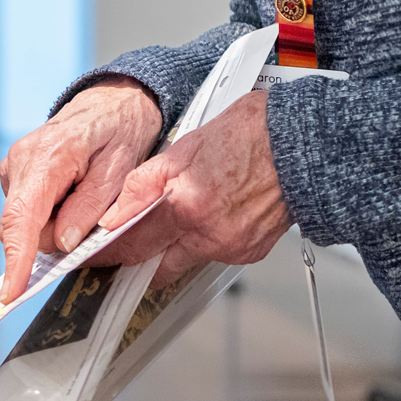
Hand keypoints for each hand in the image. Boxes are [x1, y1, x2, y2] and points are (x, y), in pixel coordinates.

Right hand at [0, 79, 161, 302]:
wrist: (111, 102)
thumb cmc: (119, 130)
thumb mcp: (120, 170)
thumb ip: (90, 207)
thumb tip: (65, 242)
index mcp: (47, 158)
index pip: (22, 218)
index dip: (16, 260)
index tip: (11, 292)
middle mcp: (20, 161)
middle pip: (24, 228)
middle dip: (56, 238)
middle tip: (93, 217)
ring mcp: (14, 166)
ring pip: (27, 223)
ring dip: (55, 224)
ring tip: (85, 194)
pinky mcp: (15, 174)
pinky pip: (29, 212)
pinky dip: (51, 214)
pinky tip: (72, 193)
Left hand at [91, 90, 290, 287]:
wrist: (304, 143)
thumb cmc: (252, 134)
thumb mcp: (184, 147)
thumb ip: (144, 184)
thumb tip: (115, 212)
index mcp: (188, 208)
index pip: (133, 246)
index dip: (109, 253)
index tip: (96, 254)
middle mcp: (210, 237)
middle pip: (158, 267)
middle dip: (141, 256)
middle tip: (132, 239)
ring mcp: (233, 249)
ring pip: (187, 260)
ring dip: (176, 245)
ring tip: (183, 211)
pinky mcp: (252, 252)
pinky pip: (216, 254)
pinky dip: (205, 240)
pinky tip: (212, 213)